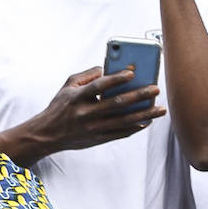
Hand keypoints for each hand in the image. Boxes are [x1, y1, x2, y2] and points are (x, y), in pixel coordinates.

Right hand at [14, 66, 166, 159]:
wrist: (47, 134)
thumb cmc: (60, 107)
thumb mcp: (67, 86)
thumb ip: (87, 75)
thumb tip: (108, 70)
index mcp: (77, 98)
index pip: (98, 87)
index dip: (115, 79)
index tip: (132, 72)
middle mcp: (85, 113)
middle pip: (116, 104)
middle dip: (138, 96)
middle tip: (155, 89)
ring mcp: (93, 128)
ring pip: (124, 121)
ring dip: (144, 114)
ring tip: (160, 109)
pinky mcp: (98, 139)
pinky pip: (121, 133)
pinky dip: (135, 127)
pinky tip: (147, 121)